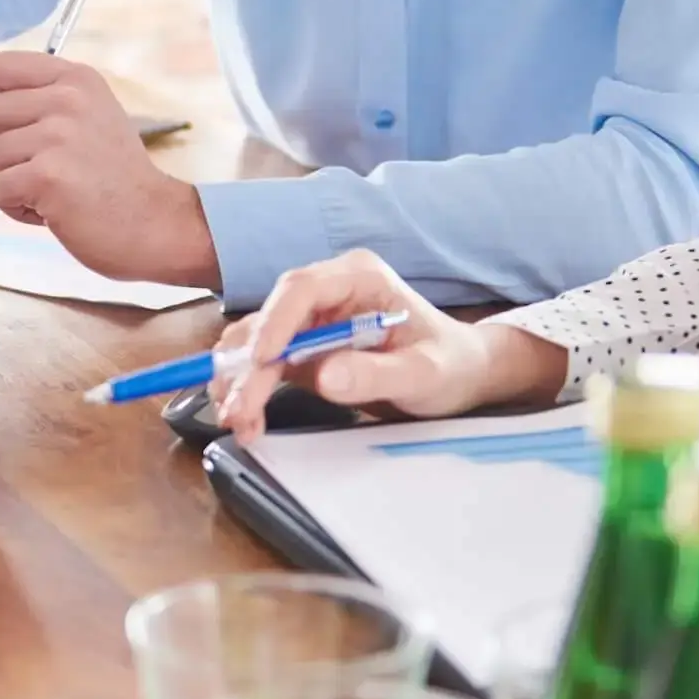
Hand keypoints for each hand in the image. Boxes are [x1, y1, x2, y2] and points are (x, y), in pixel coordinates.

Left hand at [0, 51, 218, 287]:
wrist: (156, 223)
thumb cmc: (116, 178)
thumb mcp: (91, 115)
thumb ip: (47, 99)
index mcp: (77, 79)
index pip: (1, 67)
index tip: (19, 129)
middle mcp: (67, 99)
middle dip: (0, 146)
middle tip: (38, 167)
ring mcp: (57, 136)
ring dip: (12, 181)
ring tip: (52, 190)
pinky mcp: (47, 176)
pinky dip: (17, 209)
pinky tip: (53, 210)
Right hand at [211, 249, 571, 442]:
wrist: (460, 375)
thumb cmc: (450, 364)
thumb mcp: (424, 373)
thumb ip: (377, 373)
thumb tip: (325, 376)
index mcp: (358, 278)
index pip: (302, 288)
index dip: (275, 323)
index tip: (261, 362)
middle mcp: (326, 292)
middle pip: (269, 320)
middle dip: (249, 368)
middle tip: (239, 411)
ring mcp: (309, 320)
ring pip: (255, 343)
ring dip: (239, 381)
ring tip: (238, 421)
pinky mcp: (300, 348)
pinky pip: (261, 365)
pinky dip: (247, 389)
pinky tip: (244, 417)